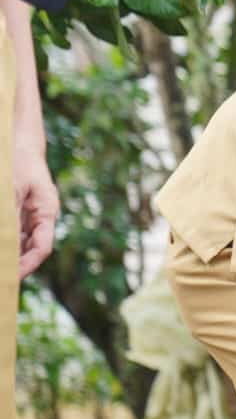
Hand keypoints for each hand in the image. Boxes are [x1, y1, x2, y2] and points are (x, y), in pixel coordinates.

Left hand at [13, 144, 57, 277]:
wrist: (19, 142)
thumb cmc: (18, 162)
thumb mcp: (12, 188)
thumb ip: (10, 215)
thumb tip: (5, 240)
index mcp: (47, 212)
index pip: (42, 247)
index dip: (28, 264)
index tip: (13, 276)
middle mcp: (41, 217)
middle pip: (30, 247)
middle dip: (16, 262)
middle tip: (3, 276)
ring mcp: (29, 214)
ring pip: (19, 240)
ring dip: (9, 251)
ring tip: (2, 265)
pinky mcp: (18, 210)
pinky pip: (12, 231)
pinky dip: (6, 239)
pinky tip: (1, 247)